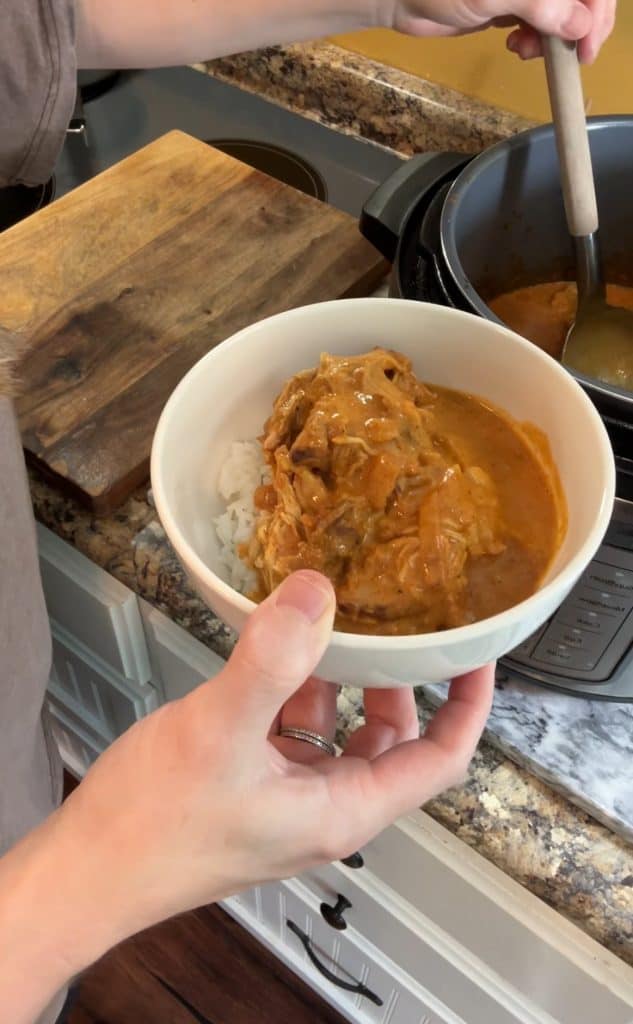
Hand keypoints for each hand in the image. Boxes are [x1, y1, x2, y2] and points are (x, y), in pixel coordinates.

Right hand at [0, 571, 493, 1018]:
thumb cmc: (151, 827)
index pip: (441, 760)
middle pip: (394, 740)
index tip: (475, 653)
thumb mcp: (219, 732)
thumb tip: (316, 595)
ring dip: (344, 679)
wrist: (85, 870)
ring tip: (338, 624)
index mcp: (341, 810)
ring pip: (341, 729)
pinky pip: (294, 727)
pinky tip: (275, 651)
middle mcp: (324, 807)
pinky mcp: (251, 780)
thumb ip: (272, 661)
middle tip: (402, 626)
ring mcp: (286, 795)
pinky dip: (296, 688)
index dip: (468, 704)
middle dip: (403, 683)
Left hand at [390, 1, 615, 63]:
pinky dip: (535, 39)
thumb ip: (542, 5)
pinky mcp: (510, 3)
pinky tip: (517, 46)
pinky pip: (539, 23)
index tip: (588, 45)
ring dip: (554, 37)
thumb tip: (581, 24)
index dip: (596, 10)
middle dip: (577, 26)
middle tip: (568, 59)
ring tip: (526, 51)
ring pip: (561, 12)